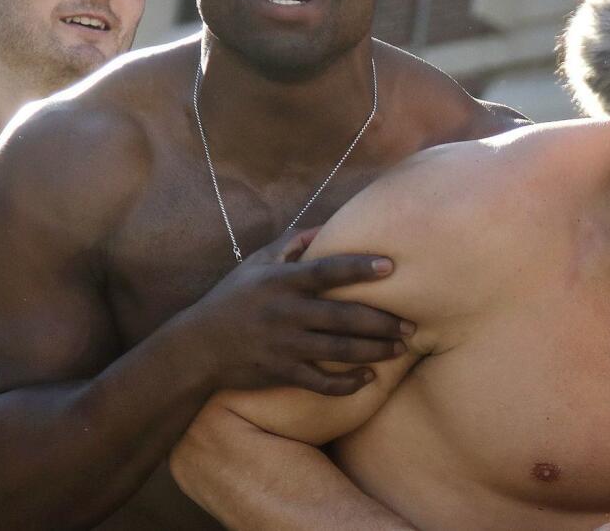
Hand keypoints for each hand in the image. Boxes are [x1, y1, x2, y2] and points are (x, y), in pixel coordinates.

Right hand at [169, 226, 412, 395]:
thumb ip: (291, 244)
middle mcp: (286, 313)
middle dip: (382, 321)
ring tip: (401, 348)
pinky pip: (322, 382)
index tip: (390, 266)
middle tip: (412, 324)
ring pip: (339, 350)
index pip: (326, 271)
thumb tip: (326, 226)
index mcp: (282, 282)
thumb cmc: (232, 299)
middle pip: (343, 316)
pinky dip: (348, 383)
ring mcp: (285, 345)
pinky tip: (369, 378)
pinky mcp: (282, 373)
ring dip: (375, 350)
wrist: (197, 348)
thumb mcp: (255, 264)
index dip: (359, 267)